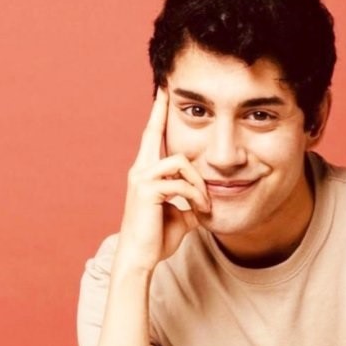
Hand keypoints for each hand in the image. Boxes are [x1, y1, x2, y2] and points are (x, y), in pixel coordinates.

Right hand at [115, 87, 210, 271]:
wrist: (140, 258)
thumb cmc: (157, 238)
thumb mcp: (181, 215)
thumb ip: (192, 202)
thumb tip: (205, 202)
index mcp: (146, 173)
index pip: (152, 138)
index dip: (157, 115)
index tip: (162, 93)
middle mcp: (140, 170)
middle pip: (153, 132)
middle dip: (161, 109)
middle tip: (166, 87)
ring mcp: (141, 178)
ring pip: (180, 162)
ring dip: (199, 183)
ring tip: (205, 205)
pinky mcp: (146, 190)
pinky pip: (181, 183)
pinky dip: (196, 197)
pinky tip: (199, 212)